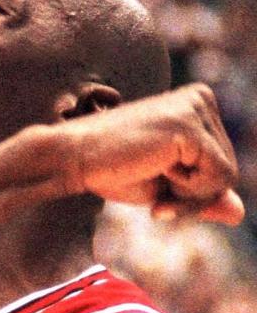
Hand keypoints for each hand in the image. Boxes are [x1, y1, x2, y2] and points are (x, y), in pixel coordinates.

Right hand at [60, 83, 243, 224]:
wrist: (72, 159)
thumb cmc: (109, 170)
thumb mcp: (163, 186)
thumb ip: (201, 195)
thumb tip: (239, 214)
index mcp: (196, 104)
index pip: (221, 163)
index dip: (192, 194)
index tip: (158, 198)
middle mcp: (202, 98)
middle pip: (228, 169)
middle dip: (192, 197)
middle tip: (154, 194)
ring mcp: (197, 108)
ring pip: (226, 175)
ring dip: (188, 195)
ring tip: (152, 176)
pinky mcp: (189, 126)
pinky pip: (217, 177)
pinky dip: (188, 193)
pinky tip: (156, 171)